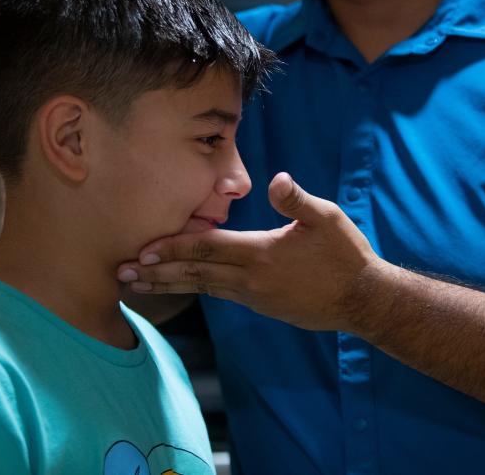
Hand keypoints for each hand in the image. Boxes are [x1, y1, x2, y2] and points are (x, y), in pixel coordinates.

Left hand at [118, 173, 384, 331]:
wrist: (363, 299)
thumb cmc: (346, 255)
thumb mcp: (327, 219)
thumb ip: (297, 200)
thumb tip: (276, 180)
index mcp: (261, 255)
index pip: (208, 249)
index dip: (174, 248)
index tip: (143, 250)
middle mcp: (251, 280)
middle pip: (195, 275)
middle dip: (157, 273)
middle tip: (121, 274)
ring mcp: (255, 296)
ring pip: (203, 288)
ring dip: (169, 284)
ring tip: (139, 284)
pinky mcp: (262, 305)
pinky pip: (219, 294)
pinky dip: (194, 289)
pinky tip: (183, 286)